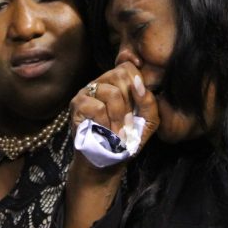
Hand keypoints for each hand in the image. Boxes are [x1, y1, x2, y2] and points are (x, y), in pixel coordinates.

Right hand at [64, 62, 159, 227]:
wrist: (108, 161)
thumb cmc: (128, 139)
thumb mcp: (148, 122)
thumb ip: (149, 102)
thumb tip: (138, 83)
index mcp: (118, 83)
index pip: (129, 67)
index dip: (138, 83)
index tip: (138, 105)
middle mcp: (101, 82)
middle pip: (121, 75)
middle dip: (130, 102)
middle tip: (126, 121)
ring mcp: (87, 92)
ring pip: (112, 91)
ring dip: (119, 116)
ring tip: (116, 130)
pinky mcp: (77, 105)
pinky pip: (97, 106)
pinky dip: (105, 123)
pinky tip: (104, 131)